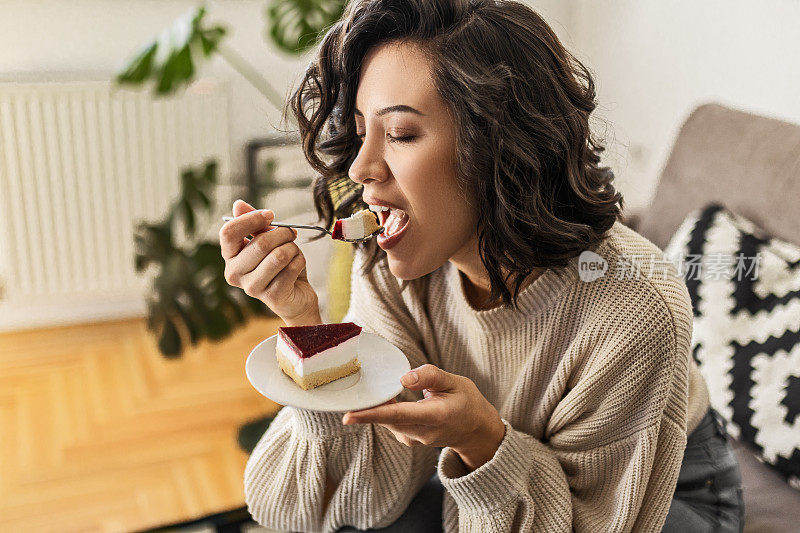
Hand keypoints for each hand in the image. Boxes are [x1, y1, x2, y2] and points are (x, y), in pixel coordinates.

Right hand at [219, 200, 320, 325]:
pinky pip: (292, 267)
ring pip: (279, 255)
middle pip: (260, 243)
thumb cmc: (279, 266)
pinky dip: (300, 261)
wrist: (295, 296)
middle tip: (291, 233)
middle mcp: (235, 274)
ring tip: (293, 252)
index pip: (229, 232)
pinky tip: (297, 267)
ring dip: (292, 248)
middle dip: (282, 233)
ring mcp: (252, 288)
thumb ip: (253, 224)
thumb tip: (238, 204)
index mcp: (230, 257)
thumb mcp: (267, 241)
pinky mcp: (273, 296)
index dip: (251, 219)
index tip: (270, 214)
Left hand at [342, 364, 505, 471]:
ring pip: (387, 421)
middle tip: (346, 391)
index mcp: (436, 416)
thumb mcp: (455, 382)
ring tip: (363, 389)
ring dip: (373, 407)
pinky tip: (380, 396)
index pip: (399, 415)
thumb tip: (403, 378)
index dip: (372, 414)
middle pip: (387, 419)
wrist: (476, 431)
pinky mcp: (409, 438)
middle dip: (364, 408)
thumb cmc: (467, 402)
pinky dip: (381, 410)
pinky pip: (390, 423)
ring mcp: (415, 439)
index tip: (348, 416)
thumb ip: (430, 376)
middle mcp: (423, 432)